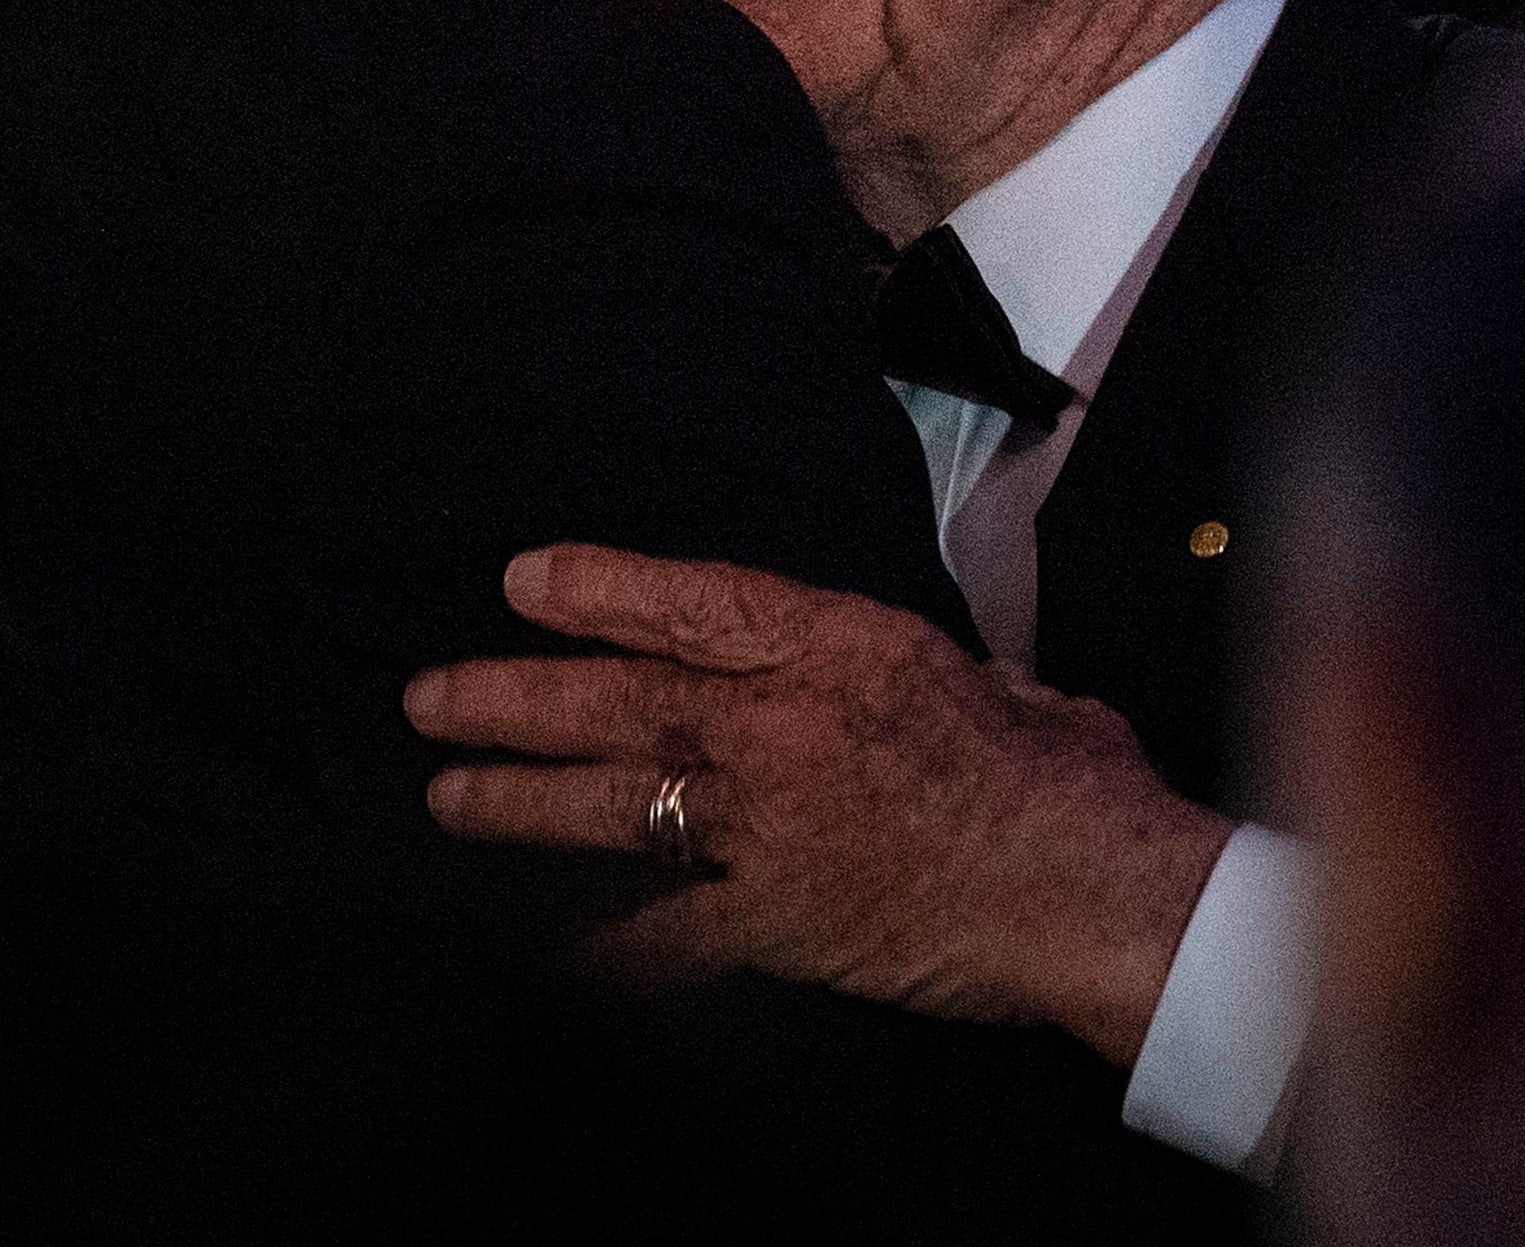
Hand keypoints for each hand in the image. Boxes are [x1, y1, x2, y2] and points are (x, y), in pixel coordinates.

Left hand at [405, 544, 1234, 1067]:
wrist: (1095, 886)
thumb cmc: (1066, 776)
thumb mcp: (985, 673)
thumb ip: (908, 666)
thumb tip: (897, 675)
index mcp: (842, 646)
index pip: (693, 602)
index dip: (598, 589)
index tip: (521, 582)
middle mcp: (784, 728)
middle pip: (622, 702)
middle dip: (515, 696)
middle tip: (429, 695)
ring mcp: (771, 829)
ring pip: (617, 806)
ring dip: (519, 803)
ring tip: (444, 796)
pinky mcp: (778, 923)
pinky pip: (668, 931)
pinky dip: (604, 939)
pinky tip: (539, 942)